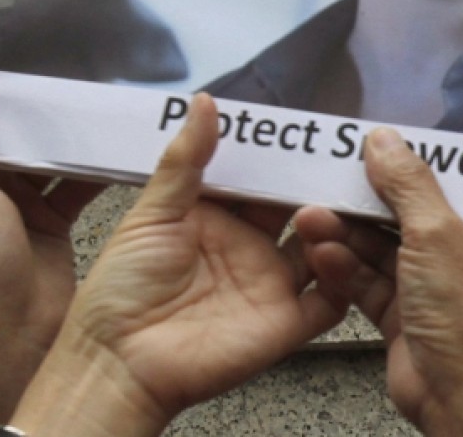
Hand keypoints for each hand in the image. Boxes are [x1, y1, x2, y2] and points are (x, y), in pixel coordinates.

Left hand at [0, 80, 100, 436]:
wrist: (19, 338)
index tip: (10, 71)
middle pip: (4, 139)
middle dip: (31, 117)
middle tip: (61, 84)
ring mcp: (15, 207)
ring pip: (41, 159)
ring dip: (63, 143)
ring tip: (90, 114)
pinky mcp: (50, 221)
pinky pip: (71, 185)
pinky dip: (89, 171)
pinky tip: (108, 154)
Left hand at [9, 93, 347, 436]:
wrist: (118, 362)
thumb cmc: (121, 290)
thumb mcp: (152, 214)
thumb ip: (185, 161)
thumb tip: (205, 101)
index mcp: (219, 218)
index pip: (262, 179)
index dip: (284, 157)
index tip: (306, 130)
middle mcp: (251, 247)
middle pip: (299, 208)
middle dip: (319, 185)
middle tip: (340, 158)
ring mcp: (272, 285)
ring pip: (324, 247)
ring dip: (335, 226)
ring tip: (331, 205)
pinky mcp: (287, 323)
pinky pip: (331, 299)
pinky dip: (344, 278)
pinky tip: (339, 254)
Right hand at [297, 127, 462, 436]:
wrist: (461, 400)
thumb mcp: (437, 234)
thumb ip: (408, 185)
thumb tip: (384, 141)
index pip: (444, 183)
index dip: (404, 165)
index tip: (366, 148)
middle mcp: (462, 255)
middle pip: (404, 215)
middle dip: (362, 202)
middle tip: (325, 183)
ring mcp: (430, 287)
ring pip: (380, 250)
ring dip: (344, 234)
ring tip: (309, 218)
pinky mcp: (403, 316)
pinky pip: (368, 282)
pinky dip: (344, 269)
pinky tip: (321, 253)